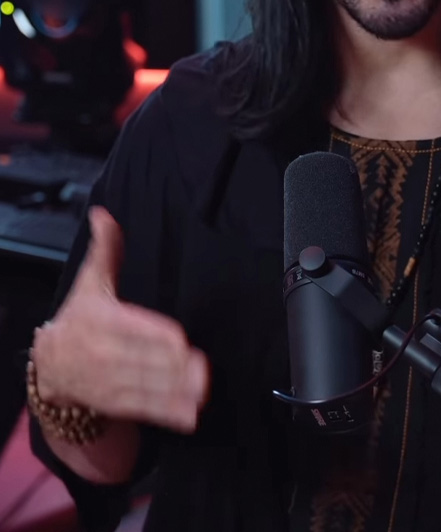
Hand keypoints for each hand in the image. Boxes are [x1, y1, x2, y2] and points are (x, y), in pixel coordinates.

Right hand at [33, 206, 208, 433]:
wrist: (49, 369)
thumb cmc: (79, 319)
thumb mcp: (89, 282)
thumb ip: (105, 249)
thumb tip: (103, 213)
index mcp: (100, 321)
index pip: (132, 328)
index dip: (156, 337)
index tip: (180, 341)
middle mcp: (102, 353)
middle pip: (143, 361)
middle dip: (173, 368)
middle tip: (203, 369)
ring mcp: (108, 382)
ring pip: (145, 388)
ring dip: (175, 392)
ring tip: (201, 392)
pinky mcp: (114, 403)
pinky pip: (142, 408)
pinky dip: (166, 413)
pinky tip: (190, 415)